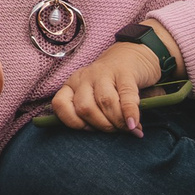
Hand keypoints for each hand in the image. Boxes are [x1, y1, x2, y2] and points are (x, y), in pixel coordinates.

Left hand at [47, 39, 163, 134]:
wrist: (133, 54)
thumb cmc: (112, 85)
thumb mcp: (95, 96)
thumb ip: (93, 114)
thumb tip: (103, 140)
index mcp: (72, 84)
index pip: (60, 105)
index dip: (74, 123)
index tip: (89, 130)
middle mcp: (84, 77)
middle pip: (84, 108)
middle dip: (101, 126)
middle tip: (115, 131)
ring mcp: (103, 73)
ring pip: (104, 103)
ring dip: (117, 122)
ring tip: (128, 129)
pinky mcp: (124, 72)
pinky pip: (126, 97)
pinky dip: (130, 114)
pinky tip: (134, 125)